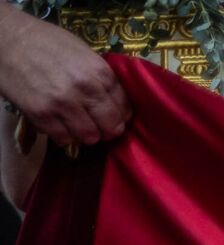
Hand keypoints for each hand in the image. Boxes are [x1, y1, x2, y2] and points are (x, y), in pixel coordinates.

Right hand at [0, 8, 130, 146]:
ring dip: (84, 134)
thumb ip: (101, 77)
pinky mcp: (42, 114)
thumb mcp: (83, 53)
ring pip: (89, 137)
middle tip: (97, 125)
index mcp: (100, 73)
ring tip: (76, 123)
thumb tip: (116, 101)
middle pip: (111, 128)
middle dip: (106, 130)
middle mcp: (86, 90)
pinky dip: (63, 134)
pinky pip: (63, 138)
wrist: (7, 39)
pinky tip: (57, 122)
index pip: (124, 109)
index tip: (113, 116)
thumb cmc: (45, 42)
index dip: (121, 116)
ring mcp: (63, 104)